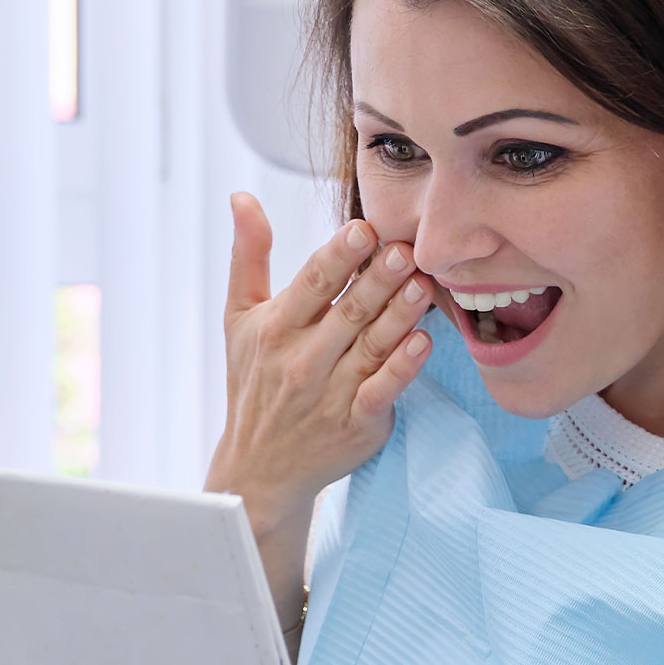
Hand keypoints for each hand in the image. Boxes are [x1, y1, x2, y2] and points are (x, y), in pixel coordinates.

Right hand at [205, 192, 432, 536]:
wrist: (259, 467)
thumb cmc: (253, 380)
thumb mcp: (240, 317)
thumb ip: (249, 256)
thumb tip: (242, 197)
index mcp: (275, 328)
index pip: (312, 284)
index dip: (339, 255)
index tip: (364, 228)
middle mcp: (301, 360)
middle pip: (347, 312)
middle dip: (377, 279)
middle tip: (406, 249)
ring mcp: (330, 394)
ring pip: (370, 346)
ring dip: (398, 315)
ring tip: (423, 284)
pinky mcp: (356, 424)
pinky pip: (382, 391)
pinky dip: (402, 368)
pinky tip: (423, 342)